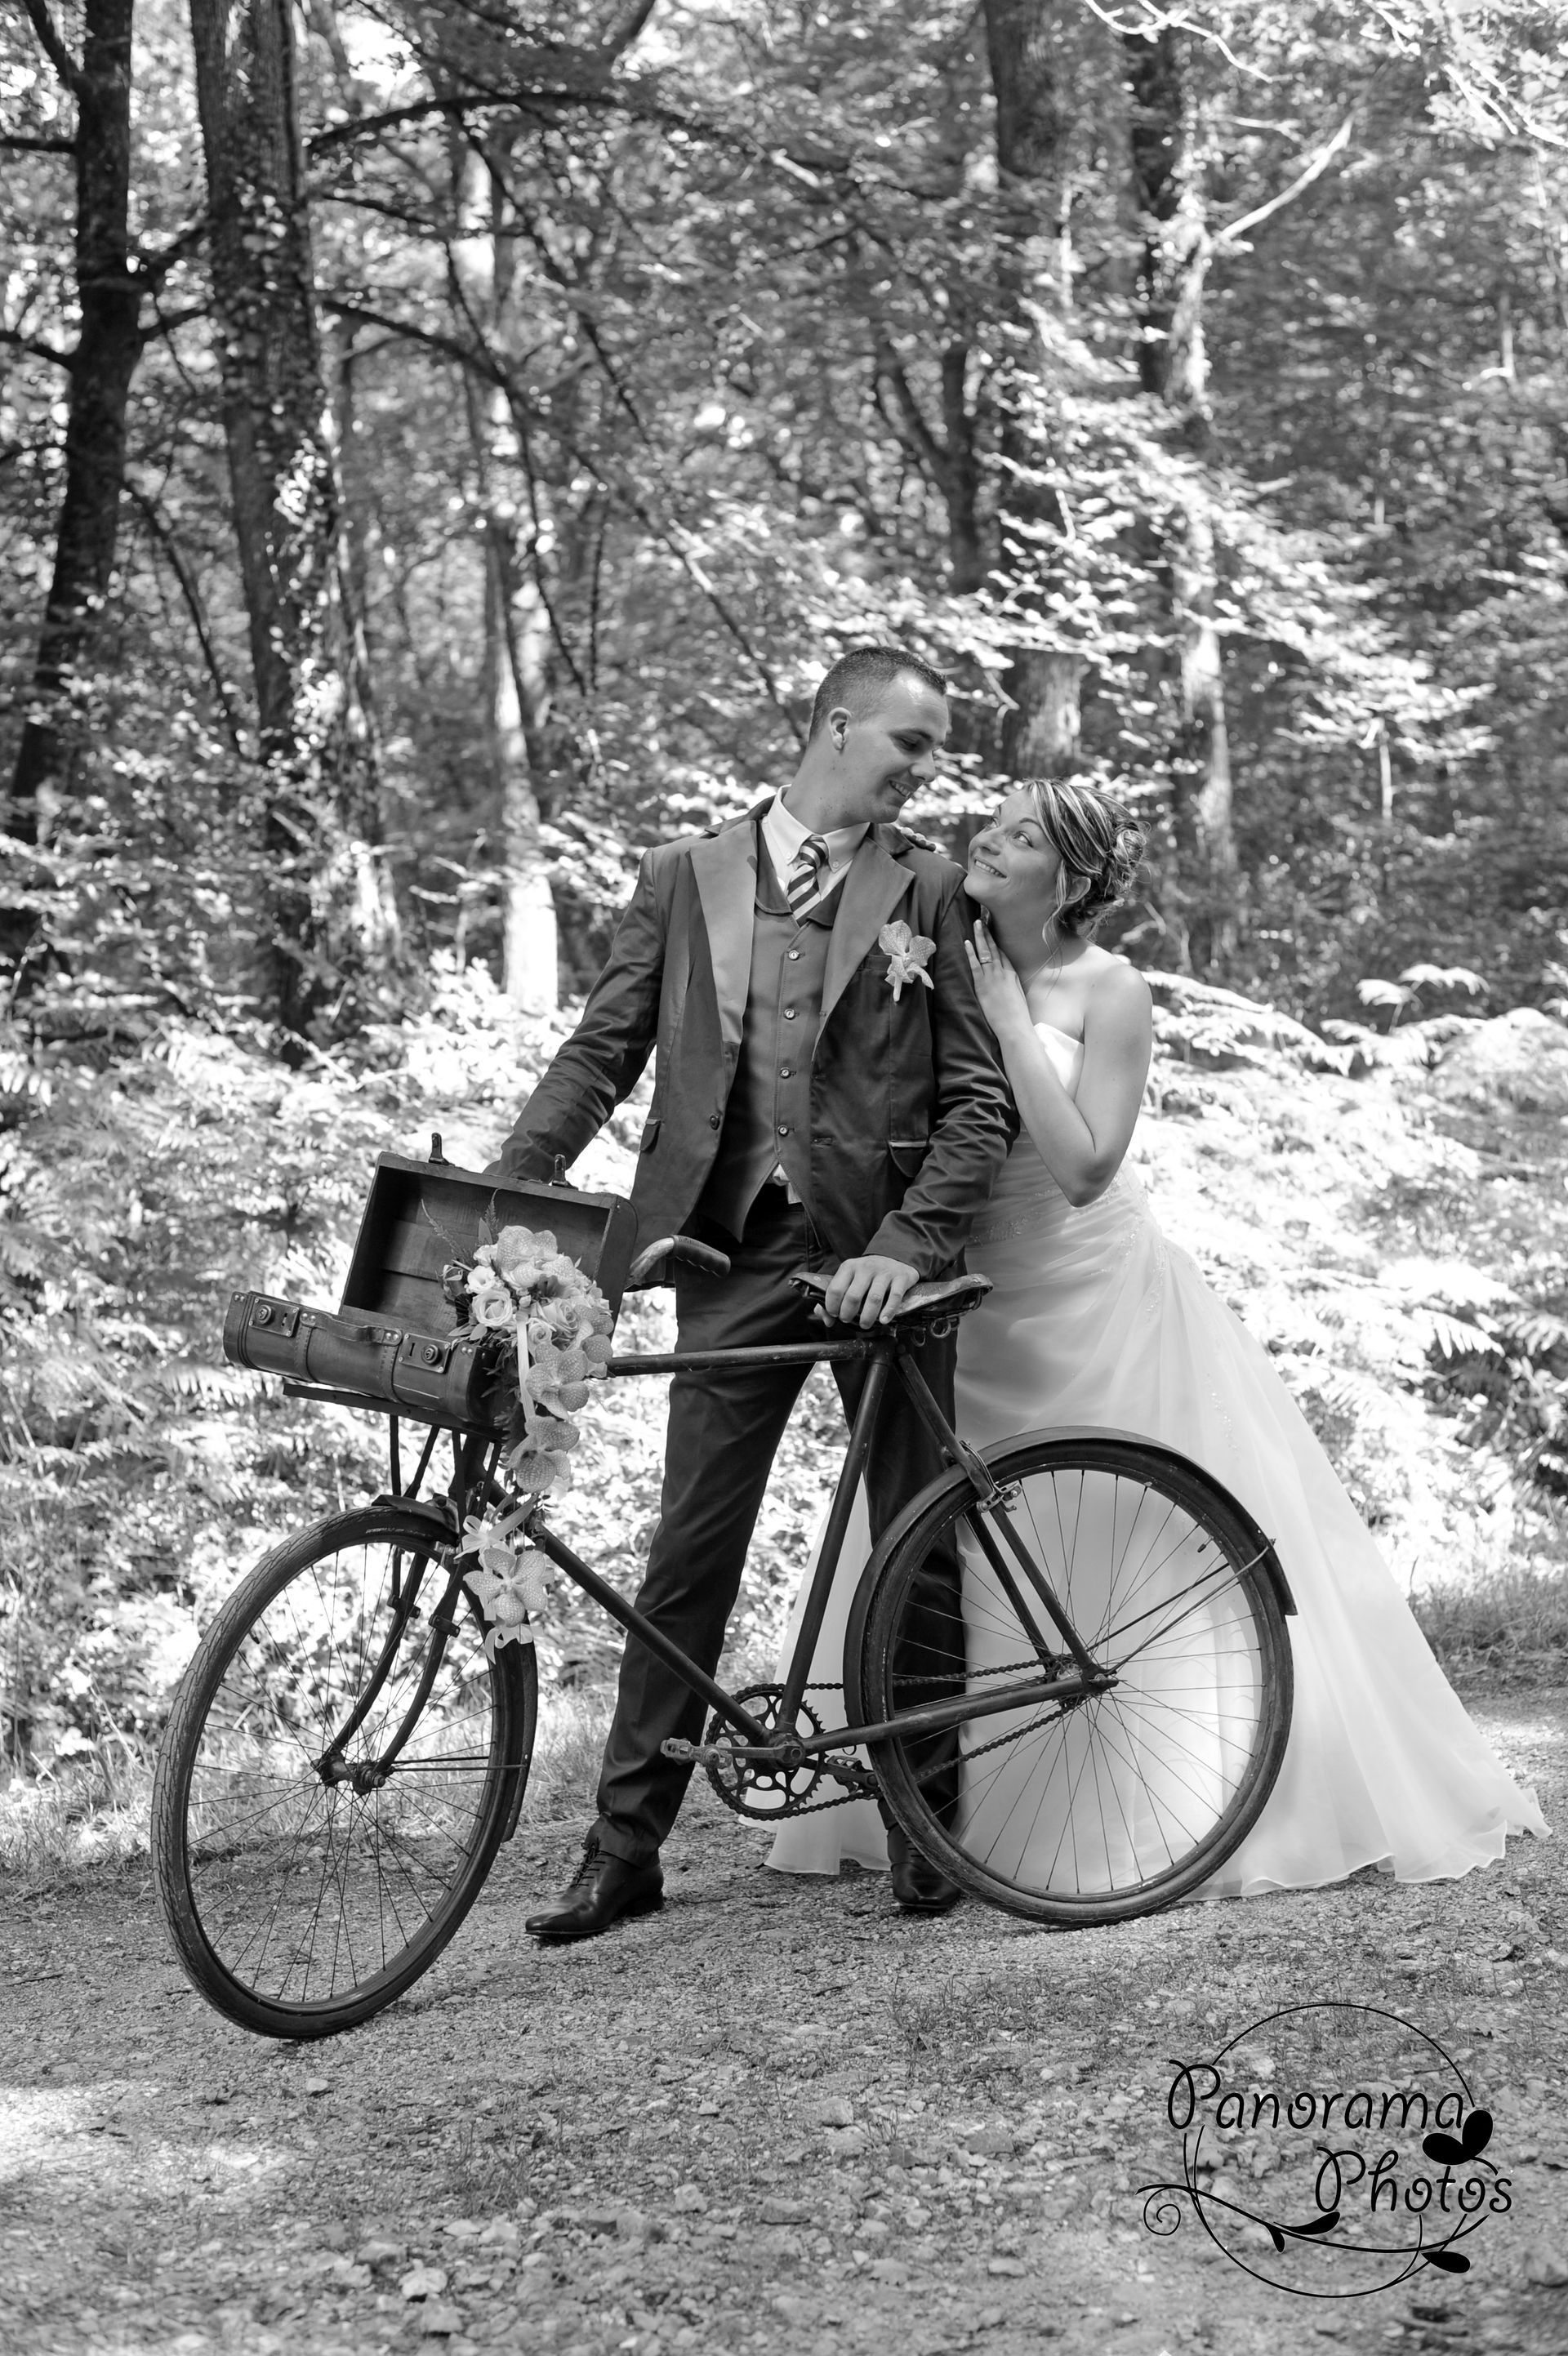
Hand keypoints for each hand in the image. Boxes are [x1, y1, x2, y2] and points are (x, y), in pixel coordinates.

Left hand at [823, 1254, 919, 1327]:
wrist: (895, 1258)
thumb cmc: (868, 1275)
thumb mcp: (850, 1279)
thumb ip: (835, 1298)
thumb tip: (827, 1320)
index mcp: (849, 1267)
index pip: (835, 1289)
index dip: (832, 1306)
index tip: (835, 1314)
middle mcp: (866, 1268)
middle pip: (853, 1296)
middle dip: (848, 1313)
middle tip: (848, 1320)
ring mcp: (884, 1272)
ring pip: (874, 1298)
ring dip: (867, 1316)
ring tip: (864, 1324)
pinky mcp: (900, 1278)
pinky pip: (894, 1297)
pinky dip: (888, 1311)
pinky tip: (883, 1320)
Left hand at [964, 920, 1030, 1036]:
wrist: (1015, 1026)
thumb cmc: (1017, 1015)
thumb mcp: (1016, 995)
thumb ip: (1010, 985)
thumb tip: (1006, 981)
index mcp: (1012, 974)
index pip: (1002, 953)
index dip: (996, 941)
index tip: (992, 930)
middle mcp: (1003, 972)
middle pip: (994, 948)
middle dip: (988, 933)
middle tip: (982, 918)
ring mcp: (993, 977)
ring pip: (986, 952)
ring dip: (980, 936)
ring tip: (976, 923)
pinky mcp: (983, 985)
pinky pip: (975, 965)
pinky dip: (971, 953)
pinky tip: (967, 943)